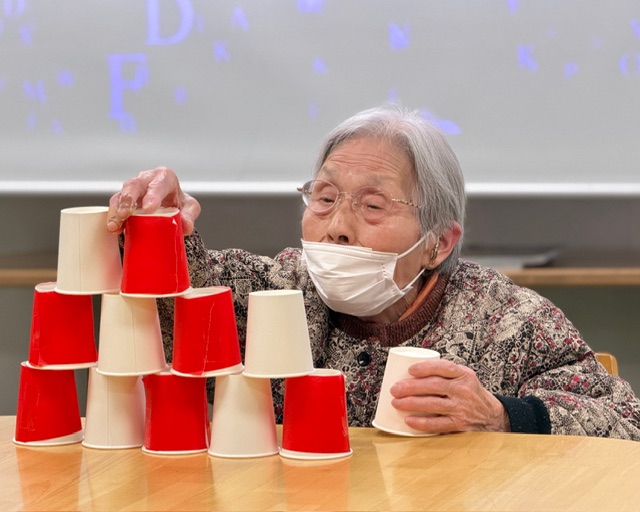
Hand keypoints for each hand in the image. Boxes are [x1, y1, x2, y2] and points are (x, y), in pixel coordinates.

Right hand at [107, 167, 200, 234]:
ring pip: (120, 195)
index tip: (148, 209)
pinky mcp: (123, 199)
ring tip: (114, 226)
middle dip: (128, 200)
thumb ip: (189, 215)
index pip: (159, 184)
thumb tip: (185, 226)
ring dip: (116, 211)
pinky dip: (113, 217)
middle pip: (134, 185)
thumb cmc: (179, 203)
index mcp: (164, 177)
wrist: (170, 206)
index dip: (153, 195)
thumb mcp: (189, 207)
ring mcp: (132, 189)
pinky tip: (113, 228)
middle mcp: (146, 179)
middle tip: (125, 215)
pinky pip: (115, 205)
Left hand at [389, 359, 509, 433]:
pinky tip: (408, 420)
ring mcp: (462, 408)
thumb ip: (444, 373)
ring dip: (411, 403)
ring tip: (396, 402)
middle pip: (433, 386)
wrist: (493, 417)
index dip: (425, 367)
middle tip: (394, 389)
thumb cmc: (471, 394)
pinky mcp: (459, 425)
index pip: (443, 367)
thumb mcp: (464, 378)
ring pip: (432, 404)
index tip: (410, 369)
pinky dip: (421, 422)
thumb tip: (410, 372)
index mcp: (464, 375)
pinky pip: (437, 424)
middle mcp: (463, 390)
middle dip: (410, 387)